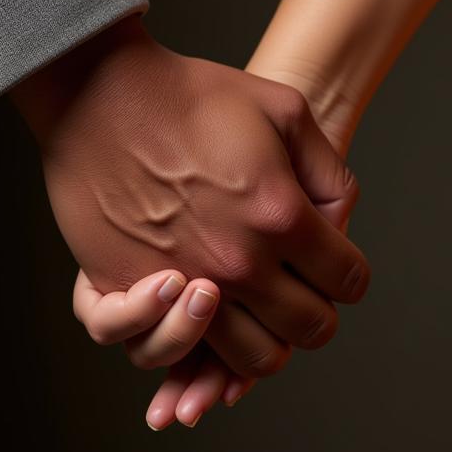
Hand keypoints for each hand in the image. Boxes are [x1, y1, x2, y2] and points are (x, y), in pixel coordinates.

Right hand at [72, 63, 357, 428]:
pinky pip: (172, 351)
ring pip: (253, 358)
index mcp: (282, 217)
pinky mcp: (128, 291)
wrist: (102, 93)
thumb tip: (340, 226)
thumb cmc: (193, 95)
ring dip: (265, 338)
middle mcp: (238, 263)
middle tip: (301, 289)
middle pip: (310, 329)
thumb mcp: (286, 110)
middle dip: (317, 312)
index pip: (349, 282)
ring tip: (256, 308)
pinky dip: (195, 349)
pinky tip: (200, 319)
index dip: (349, 274)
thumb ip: (329, 173)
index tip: (334, 263)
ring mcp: (181, 285)